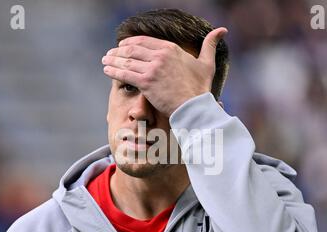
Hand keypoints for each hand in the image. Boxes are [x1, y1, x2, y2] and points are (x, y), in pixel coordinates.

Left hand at [102, 28, 227, 116]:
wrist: (195, 106)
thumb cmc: (200, 88)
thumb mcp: (207, 63)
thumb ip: (210, 45)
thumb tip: (222, 30)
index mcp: (171, 49)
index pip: (144, 41)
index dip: (131, 42)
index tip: (123, 45)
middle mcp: (160, 55)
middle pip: (132, 49)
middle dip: (118, 51)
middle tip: (110, 54)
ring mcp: (152, 68)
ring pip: (126, 60)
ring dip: (112, 60)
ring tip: (105, 61)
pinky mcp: (146, 82)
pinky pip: (125, 74)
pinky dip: (113, 71)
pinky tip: (107, 70)